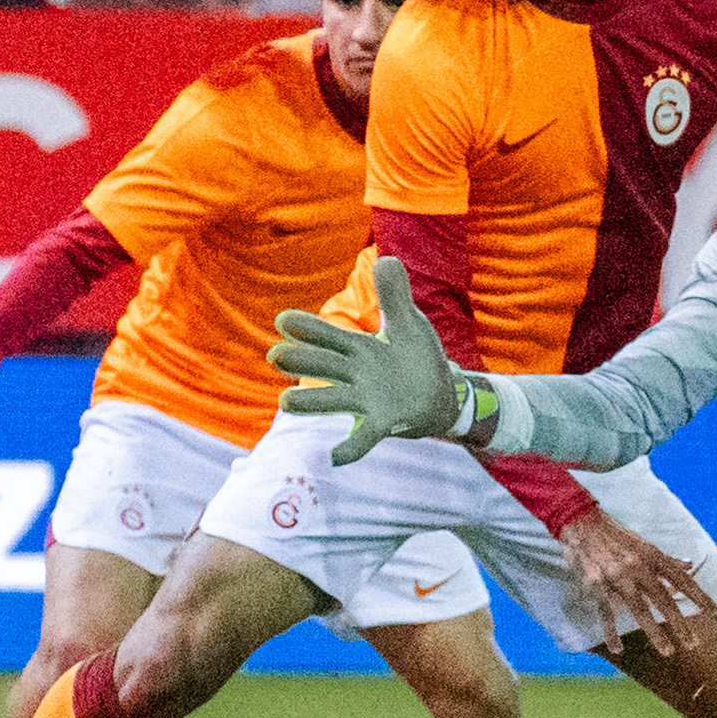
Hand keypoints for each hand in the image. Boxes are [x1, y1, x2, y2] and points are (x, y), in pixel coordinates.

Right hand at [266, 255, 466, 461]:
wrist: (441, 394)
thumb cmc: (416, 356)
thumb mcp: (408, 323)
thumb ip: (395, 295)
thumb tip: (388, 259)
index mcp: (359, 348)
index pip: (329, 336)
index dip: (309, 329)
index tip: (283, 321)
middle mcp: (356, 374)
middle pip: (325, 365)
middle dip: (302, 361)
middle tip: (275, 357)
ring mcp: (367, 399)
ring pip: (334, 400)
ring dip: (312, 403)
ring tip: (286, 403)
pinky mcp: (384, 422)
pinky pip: (365, 436)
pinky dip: (351, 447)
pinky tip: (334, 458)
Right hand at [559, 508, 716, 654]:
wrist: (581, 522)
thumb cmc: (616, 536)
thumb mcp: (646, 544)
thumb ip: (667, 559)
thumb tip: (690, 565)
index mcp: (653, 556)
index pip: (682, 579)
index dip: (699, 596)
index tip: (714, 613)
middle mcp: (638, 567)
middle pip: (664, 600)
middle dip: (680, 623)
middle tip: (694, 643)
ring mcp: (617, 576)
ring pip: (639, 609)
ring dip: (654, 632)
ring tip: (668, 651)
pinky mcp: (595, 583)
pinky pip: (605, 612)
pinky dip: (611, 632)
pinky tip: (618, 649)